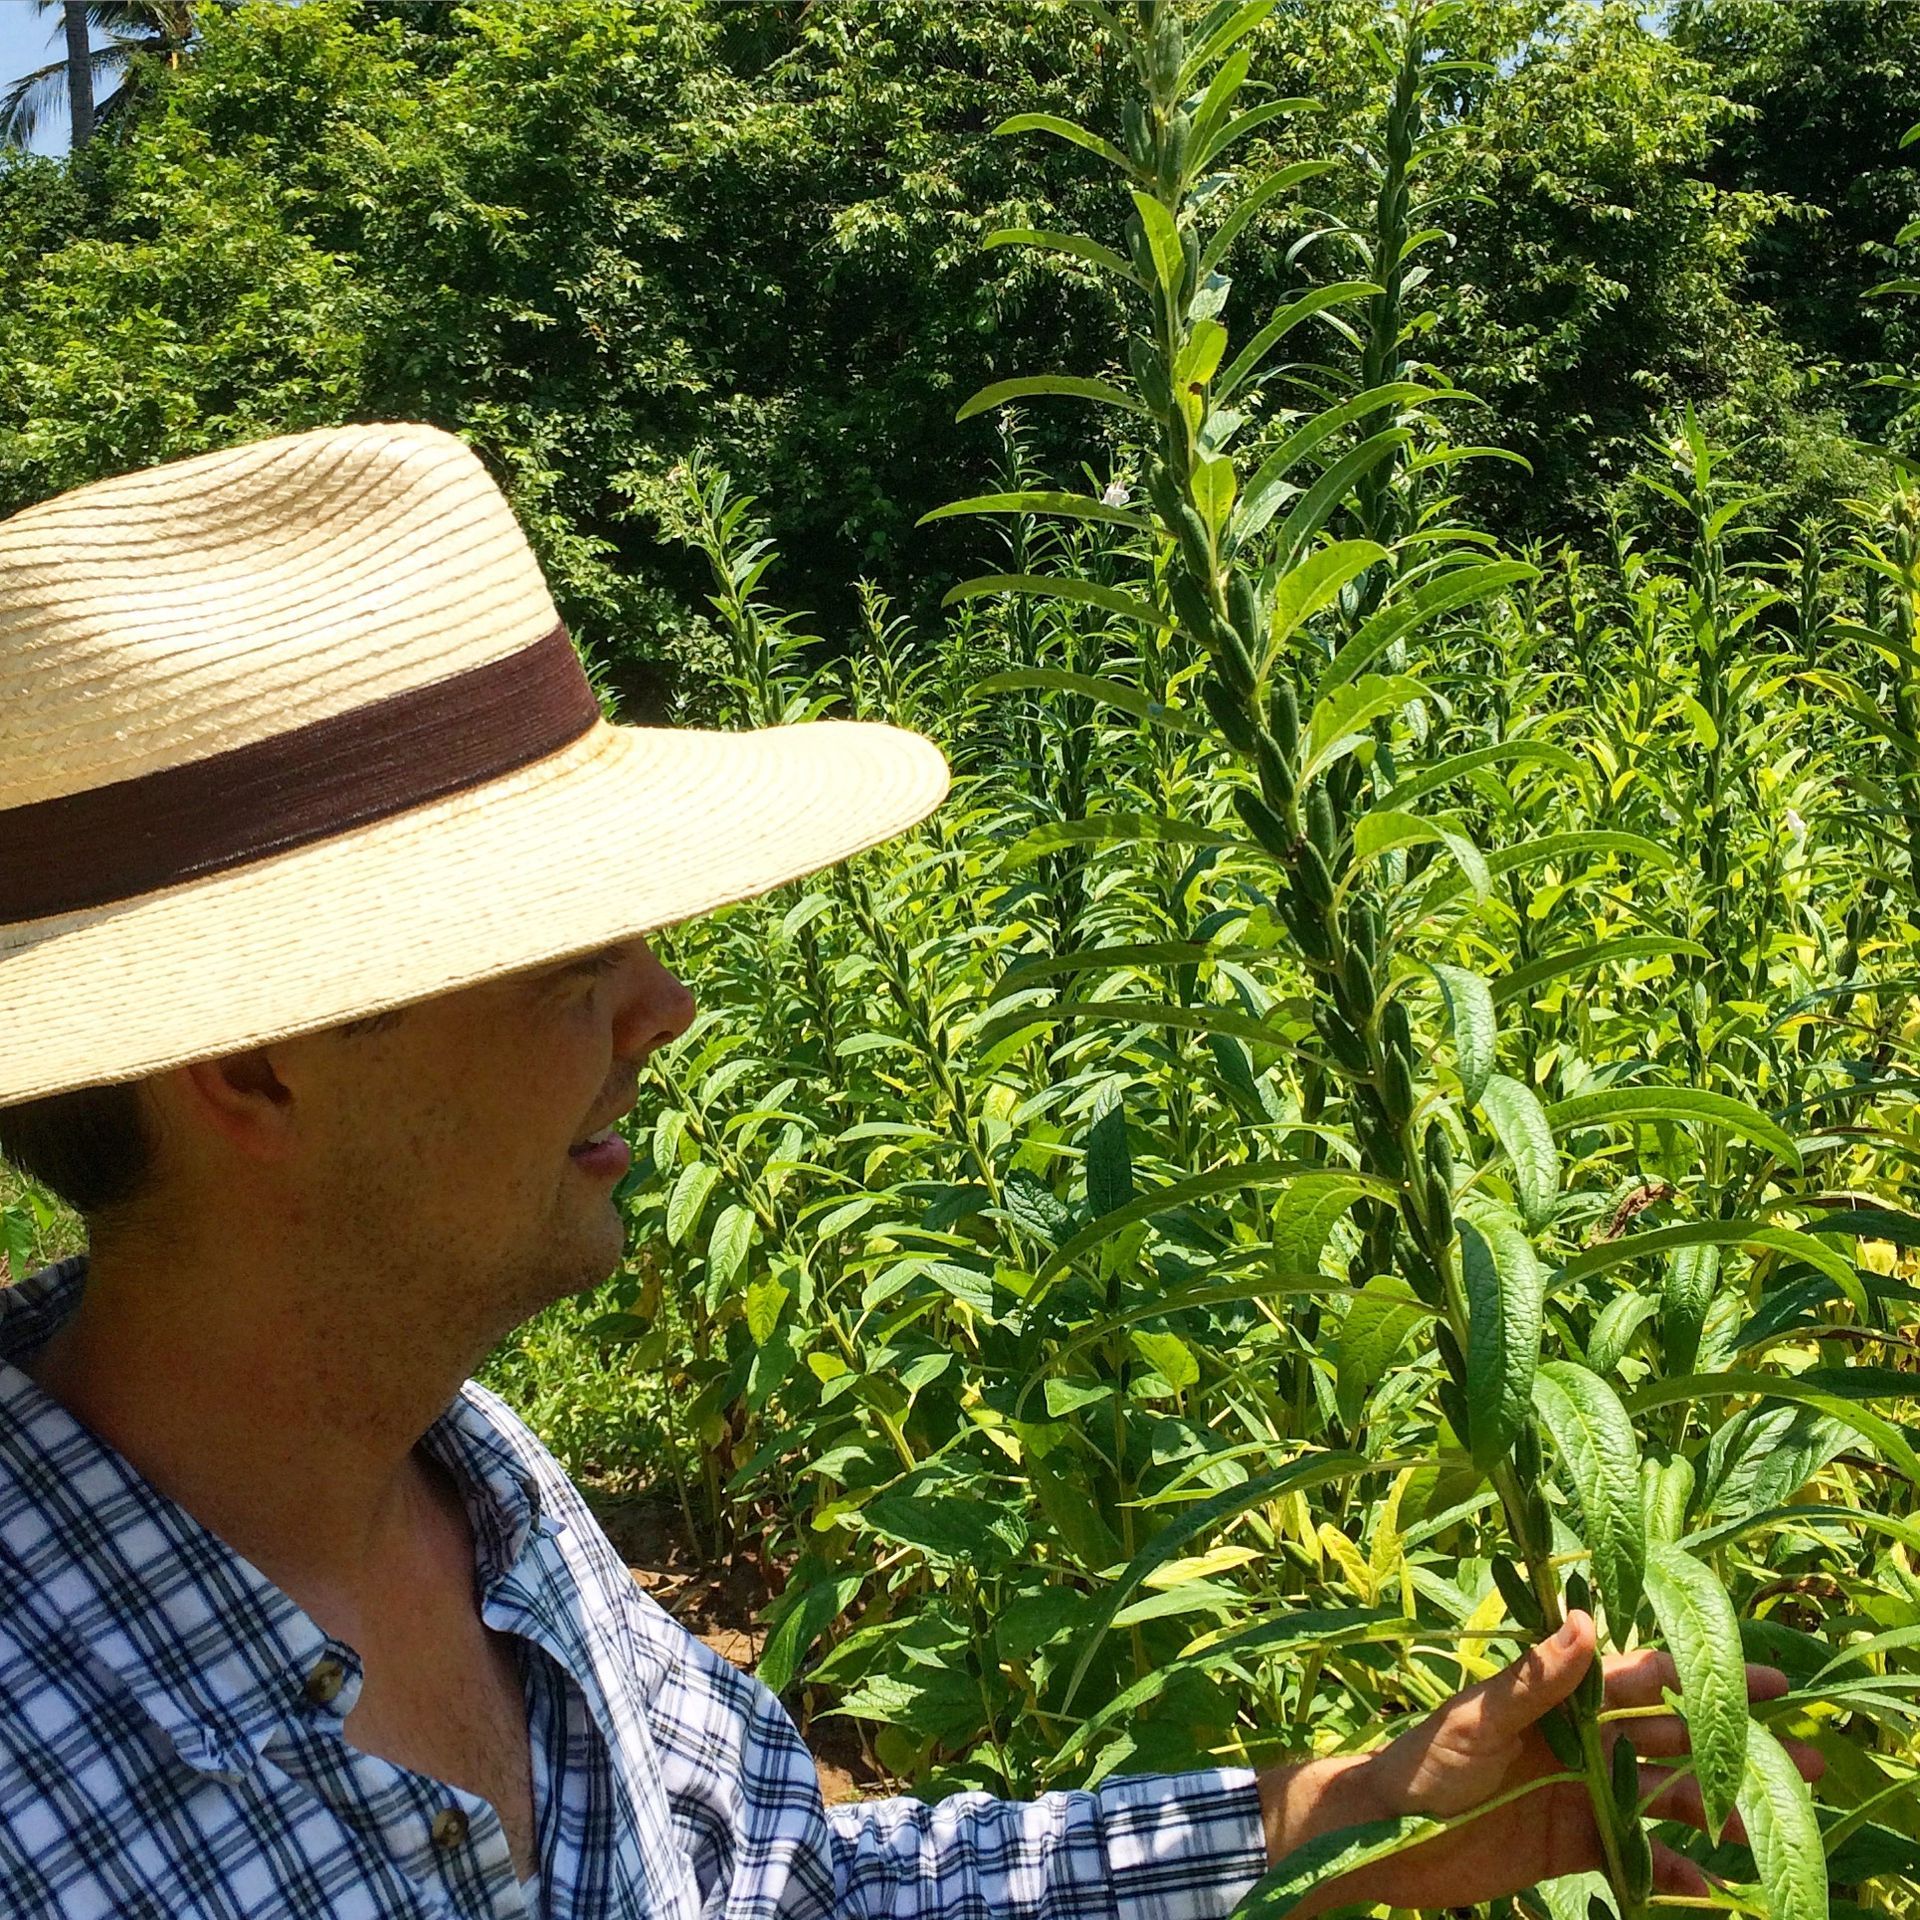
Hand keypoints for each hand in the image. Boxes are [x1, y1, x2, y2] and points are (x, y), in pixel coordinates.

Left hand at [1258, 1610, 1825, 1915]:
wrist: (1383, 1833)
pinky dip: (1674, 1871)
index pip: (1646, 1678)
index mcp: (1561, 1697)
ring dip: (1718, 1807)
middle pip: (1673, 1737)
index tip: (1768, 1677)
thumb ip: (1535, 1677)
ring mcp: (1583, 1792)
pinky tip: (1708, 1886)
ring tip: (1773, 1822)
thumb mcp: (1477, 1717)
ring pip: (1667, 1797)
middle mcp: (1582, 1740)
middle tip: (1809, 1756)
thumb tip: (1586, 1618)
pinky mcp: (1575, 1845)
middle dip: (1735, 1742)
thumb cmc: (1420, 1760)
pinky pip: (1639, 1857)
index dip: (1704, 1675)